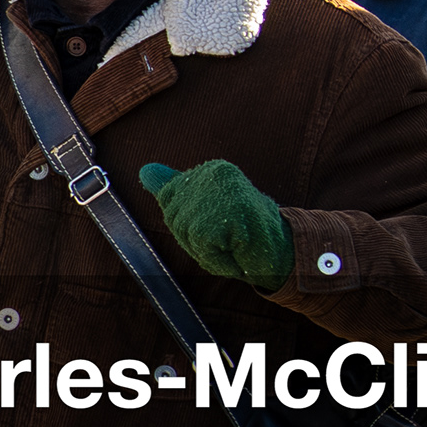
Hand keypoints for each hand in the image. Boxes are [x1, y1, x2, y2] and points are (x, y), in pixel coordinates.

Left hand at [139, 160, 292, 291]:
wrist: (283, 251)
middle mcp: (214, 173)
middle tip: (227, 237)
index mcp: (210, 170)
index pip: (170, 199)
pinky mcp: (222, 215)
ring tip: (232, 243)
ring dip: (206, 249)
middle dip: (194, 239)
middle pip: (173, 218)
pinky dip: (215, 256)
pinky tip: (236, 247)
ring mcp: (219, 193)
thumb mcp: (205, 209)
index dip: (189, 223)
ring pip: (185, 233)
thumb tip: (144, 169)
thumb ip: (174, 188)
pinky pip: (200, 246)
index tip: (218, 223)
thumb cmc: (244, 232)